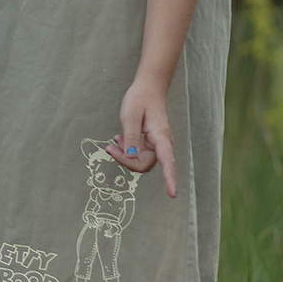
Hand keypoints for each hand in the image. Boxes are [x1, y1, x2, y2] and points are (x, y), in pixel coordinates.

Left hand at [111, 78, 177, 197]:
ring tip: (115, 140)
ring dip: (126, 155)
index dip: (170, 178)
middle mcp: (162, 143)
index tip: (173, 194)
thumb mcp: (131, 115)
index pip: (167, 161)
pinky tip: (120, 139)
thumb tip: (131, 156)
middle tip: (110, 147)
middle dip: (126, 160)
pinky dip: (128, 150)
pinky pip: (139, 154)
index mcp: (161, 136)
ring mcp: (157, 144)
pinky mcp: (151, 143)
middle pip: (145, 163)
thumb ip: (131, 136)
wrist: (148, 87)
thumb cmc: (141, 98)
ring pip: (141, 160)